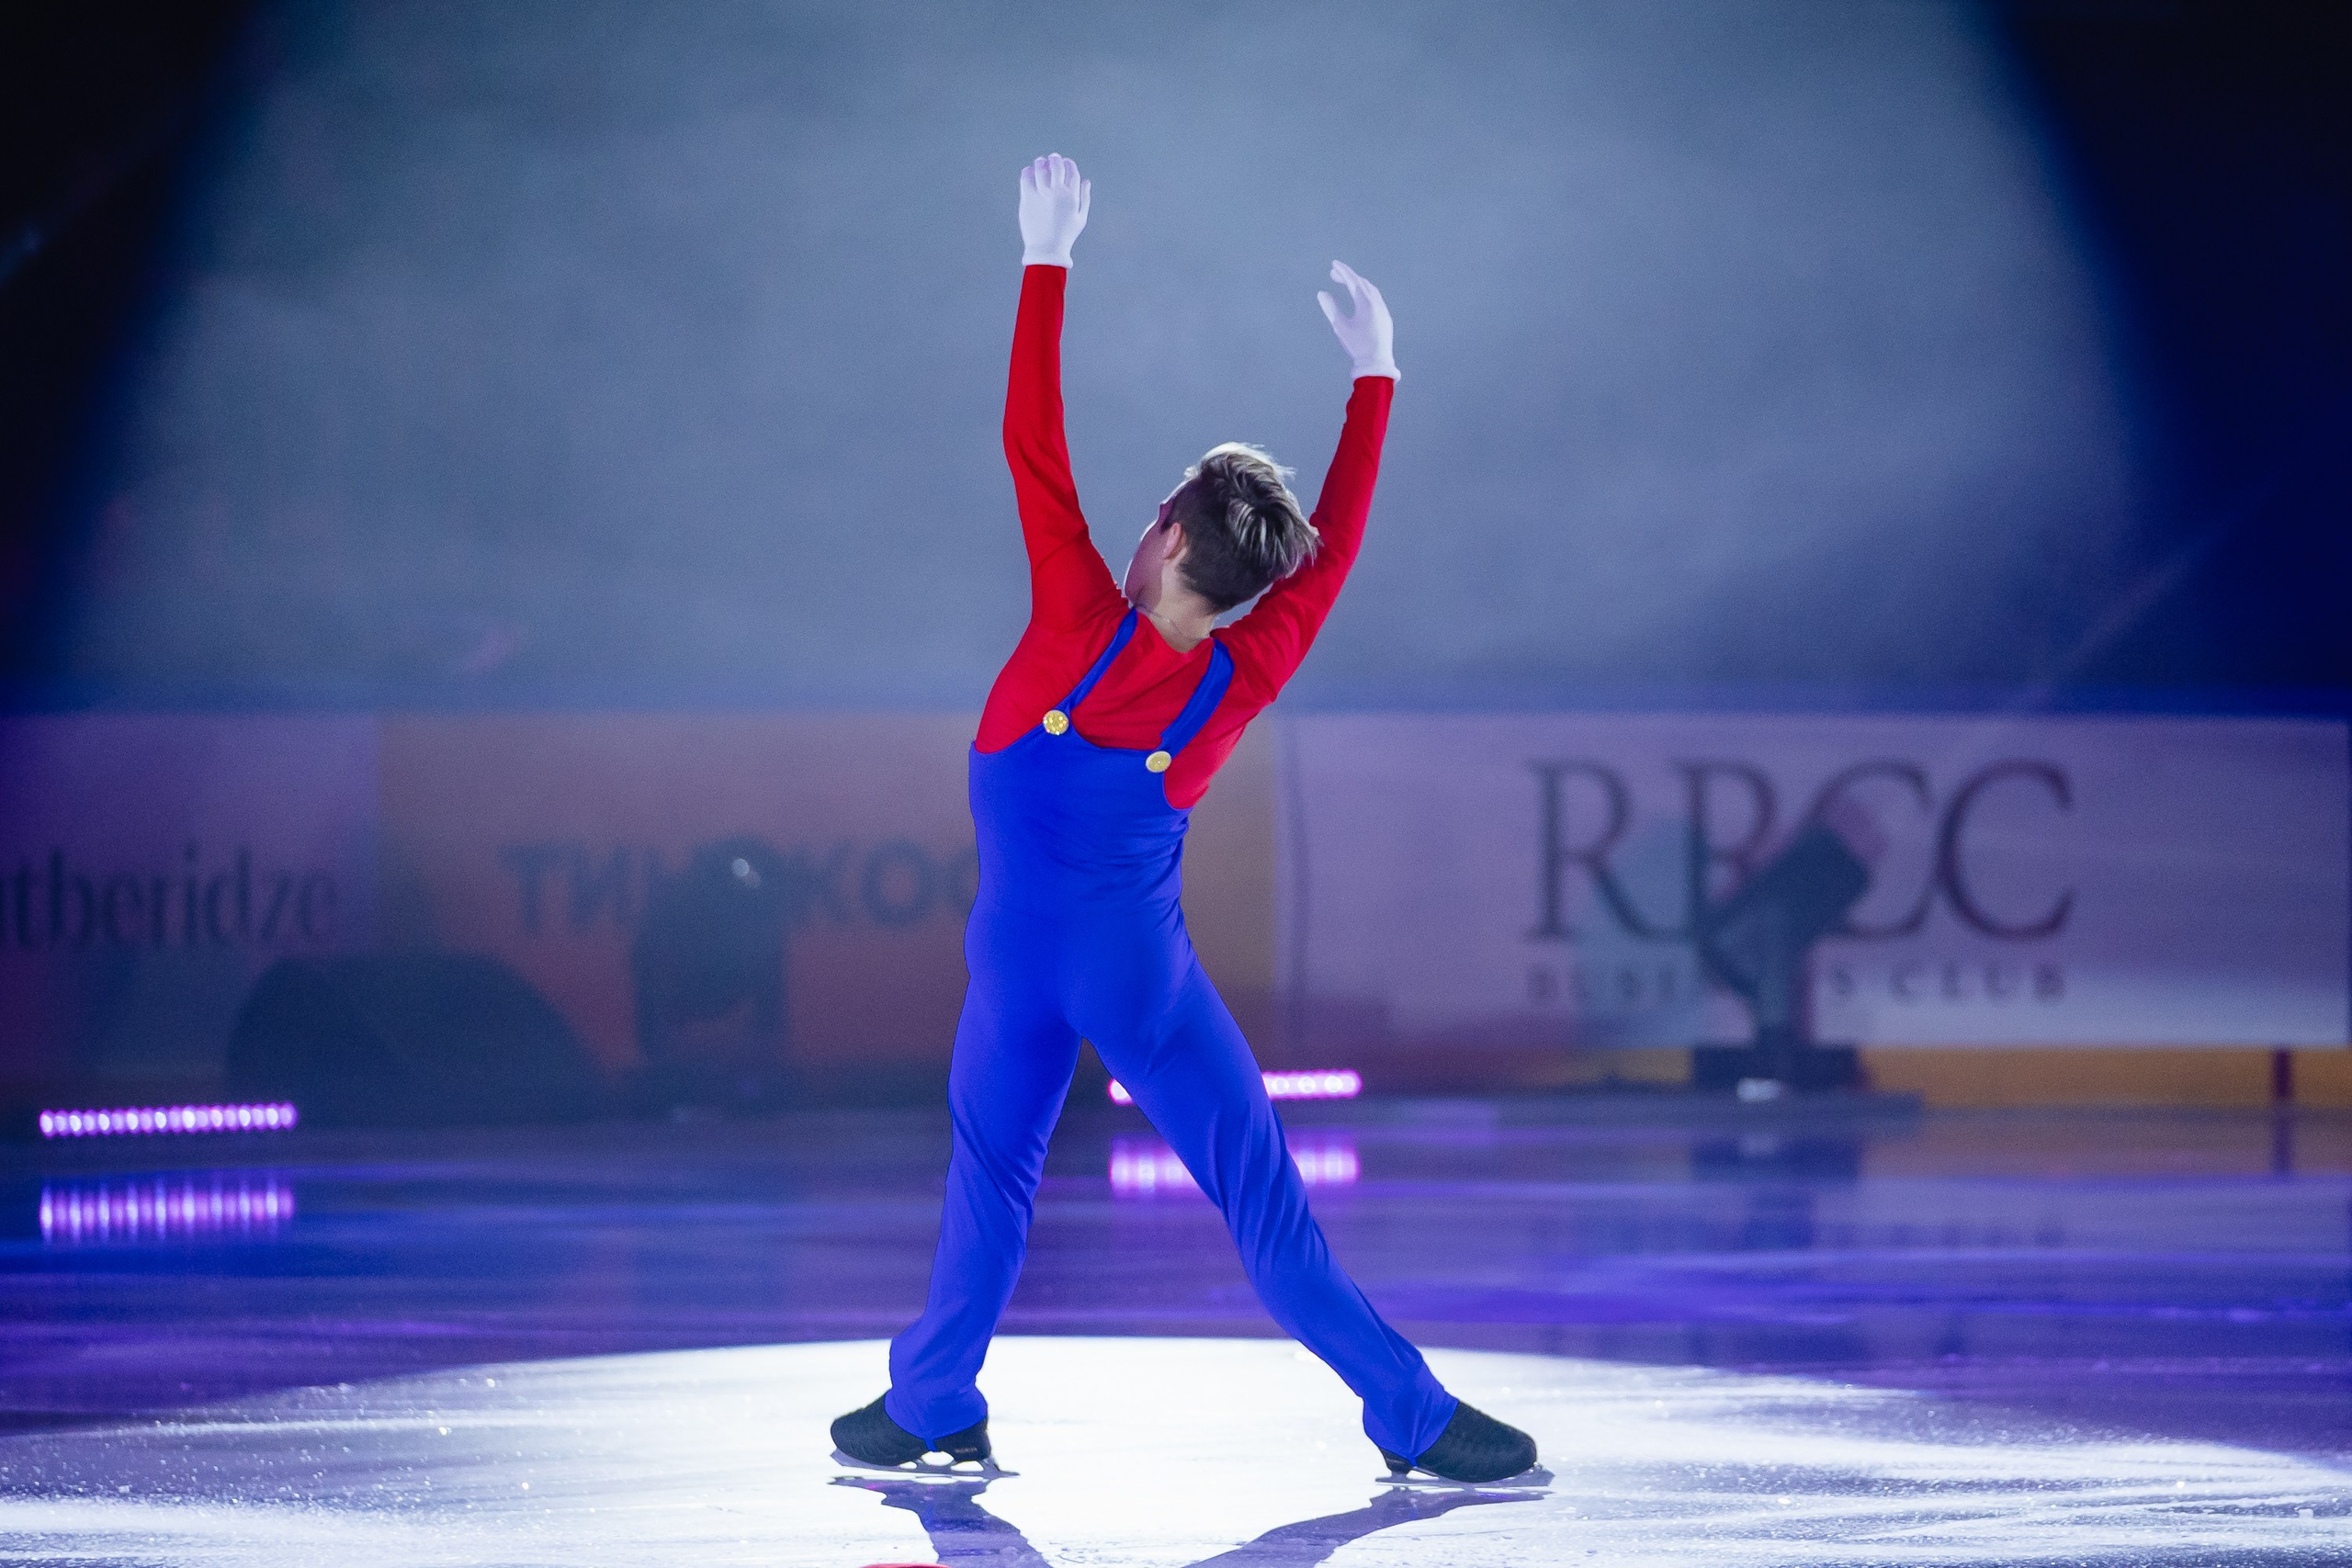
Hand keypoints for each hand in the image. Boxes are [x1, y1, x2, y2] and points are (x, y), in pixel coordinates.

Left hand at [1019, 154, 1089, 267]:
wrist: (1047, 250)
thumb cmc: (1065, 235)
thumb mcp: (1081, 218)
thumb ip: (1085, 198)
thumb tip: (1086, 180)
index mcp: (1072, 196)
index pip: (1071, 171)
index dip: (1068, 163)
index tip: (1065, 162)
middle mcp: (1057, 192)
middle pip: (1056, 166)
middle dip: (1055, 159)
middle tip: (1052, 158)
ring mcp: (1042, 193)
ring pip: (1040, 168)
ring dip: (1041, 162)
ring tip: (1040, 163)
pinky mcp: (1028, 198)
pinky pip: (1026, 177)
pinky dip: (1028, 171)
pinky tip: (1030, 172)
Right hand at [1317, 260, 1397, 380]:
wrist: (1377, 362)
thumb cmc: (1357, 345)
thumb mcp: (1340, 327)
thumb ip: (1331, 308)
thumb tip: (1321, 293)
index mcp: (1365, 303)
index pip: (1353, 281)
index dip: (1342, 271)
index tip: (1333, 264)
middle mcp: (1376, 303)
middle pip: (1361, 283)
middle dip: (1347, 276)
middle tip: (1333, 274)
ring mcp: (1383, 309)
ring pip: (1370, 289)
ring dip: (1357, 283)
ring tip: (1345, 282)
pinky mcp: (1385, 317)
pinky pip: (1376, 298)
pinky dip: (1365, 292)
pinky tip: (1359, 296)